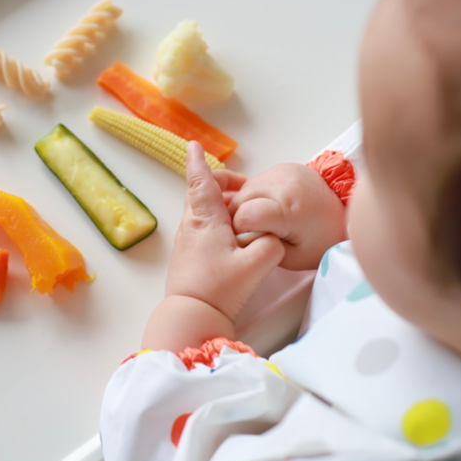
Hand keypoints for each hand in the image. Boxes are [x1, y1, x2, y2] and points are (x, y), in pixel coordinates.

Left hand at [164, 142, 285, 321]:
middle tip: (241, 185)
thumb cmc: (218, 289)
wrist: (191, 315)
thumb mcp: (257, 264)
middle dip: (218, 182)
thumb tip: (272, 236)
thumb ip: (271, 244)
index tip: (193, 145)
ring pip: (200, 211)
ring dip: (218, 203)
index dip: (198, 162)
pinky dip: (216, 221)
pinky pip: (201, 227)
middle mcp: (192, 226)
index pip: (200, 182)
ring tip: (242, 210)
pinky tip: (232, 234)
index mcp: (206, 219)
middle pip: (200, 193)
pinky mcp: (189, 256)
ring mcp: (187, 241)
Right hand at [228, 163, 347, 269]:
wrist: (344, 213)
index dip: (241, 230)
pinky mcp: (281, 167)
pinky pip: (255, 182)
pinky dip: (255, 196)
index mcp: (288, 209)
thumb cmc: (322, 239)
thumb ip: (262, 248)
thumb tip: (241, 236)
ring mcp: (282, 171)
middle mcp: (283, 184)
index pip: (244, 216)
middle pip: (239, 200)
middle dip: (239, 218)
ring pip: (243, 189)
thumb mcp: (292, 257)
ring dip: (245, 205)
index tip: (251, 239)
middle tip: (254, 232)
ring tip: (262, 220)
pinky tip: (267, 207)